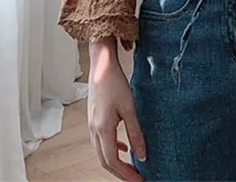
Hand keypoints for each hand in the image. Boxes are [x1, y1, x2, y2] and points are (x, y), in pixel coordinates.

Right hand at [88, 41, 145, 181]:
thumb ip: (135, 133)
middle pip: (105, 161)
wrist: (101, 66)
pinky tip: (124, 148)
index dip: (126, 174)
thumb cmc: (114, 83)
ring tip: (131, 168)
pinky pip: (102, 142)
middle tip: (136, 178)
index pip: (112, 161)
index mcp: (102, 129)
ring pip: (102, 152)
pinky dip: (113, 149)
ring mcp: (92, 125)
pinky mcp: (95, 119)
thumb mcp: (129, 108)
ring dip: (116, 163)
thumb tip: (143, 155)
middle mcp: (94, 130)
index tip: (139, 180)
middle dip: (120, 173)